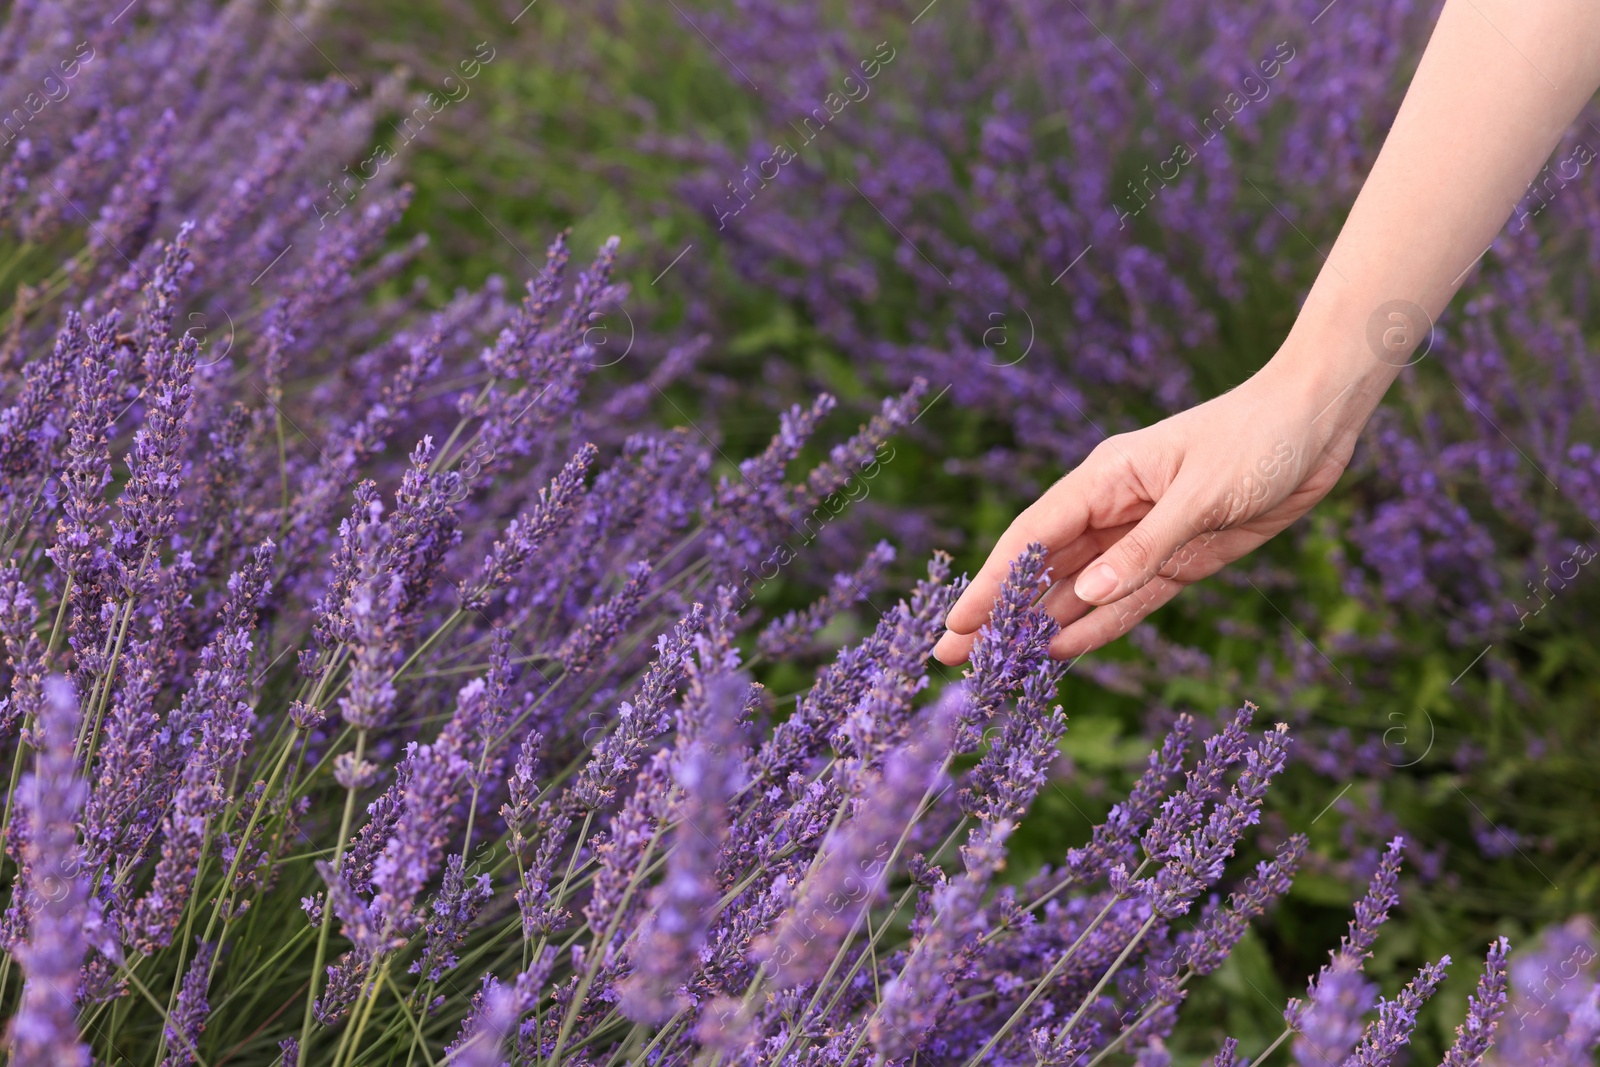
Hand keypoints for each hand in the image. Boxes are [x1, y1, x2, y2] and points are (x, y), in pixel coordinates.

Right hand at [932, 359, 1370, 663]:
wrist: (1319, 423)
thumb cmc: (1259, 437)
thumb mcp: (1203, 493)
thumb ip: (1143, 548)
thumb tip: (1084, 595)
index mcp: (1106, 478)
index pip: (1034, 538)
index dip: (992, 582)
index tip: (957, 621)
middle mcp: (1115, 508)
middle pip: (1044, 569)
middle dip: (998, 612)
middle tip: (951, 655)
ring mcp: (1144, 535)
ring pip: (1080, 589)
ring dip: (1039, 624)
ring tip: (995, 665)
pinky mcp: (1180, 557)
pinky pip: (1129, 600)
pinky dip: (1097, 625)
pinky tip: (1061, 652)